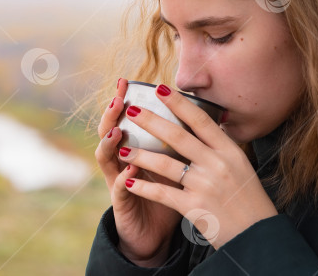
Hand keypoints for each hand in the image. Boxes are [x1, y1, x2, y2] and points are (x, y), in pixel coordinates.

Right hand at [95, 79, 182, 265]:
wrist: (156, 236)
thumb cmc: (169, 198)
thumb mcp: (176, 168)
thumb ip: (184, 146)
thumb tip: (211, 120)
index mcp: (135, 150)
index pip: (125, 119)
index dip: (123, 100)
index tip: (126, 80)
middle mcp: (120, 162)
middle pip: (108, 131)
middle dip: (111, 113)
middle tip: (118, 97)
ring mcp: (117, 181)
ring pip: (105, 157)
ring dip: (110, 142)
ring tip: (117, 129)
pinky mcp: (121, 203)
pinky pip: (119, 189)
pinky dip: (124, 178)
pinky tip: (129, 169)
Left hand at [117, 84, 277, 249]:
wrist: (258, 237)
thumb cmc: (249, 200)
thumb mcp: (242, 166)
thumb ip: (222, 147)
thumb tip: (211, 123)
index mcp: (230, 151)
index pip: (200, 120)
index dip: (179, 103)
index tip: (160, 89)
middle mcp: (217, 165)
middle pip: (178, 137)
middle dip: (151, 121)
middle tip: (131, 110)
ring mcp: (205, 186)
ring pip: (165, 165)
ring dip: (141, 155)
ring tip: (123, 148)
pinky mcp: (195, 208)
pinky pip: (163, 194)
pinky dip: (144, 188)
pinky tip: (129, 181)